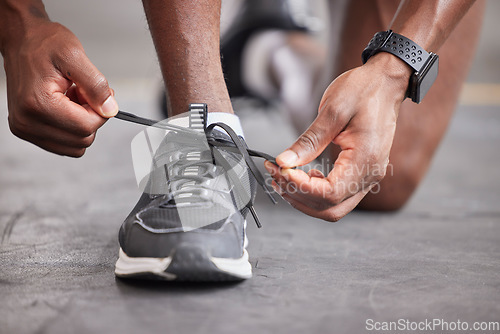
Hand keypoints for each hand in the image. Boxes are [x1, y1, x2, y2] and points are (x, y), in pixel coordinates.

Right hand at [2, 19, 117, 156]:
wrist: (21, 40)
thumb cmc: (44, 43)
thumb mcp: (75, 55)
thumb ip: (96, 85)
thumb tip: (110, 110)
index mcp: (38, 104)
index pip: (87, 127)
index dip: (100, 111)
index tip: (95, 93)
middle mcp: (27, 121)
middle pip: (82, 140)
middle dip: (90, 117)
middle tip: (81, 93)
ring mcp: (25, 128)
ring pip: (75, 146)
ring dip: (81, 124)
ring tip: (71, 98)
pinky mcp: (27, 130)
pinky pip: (64, 144)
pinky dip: (71, 128)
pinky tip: (64, 106)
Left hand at [265, 53, 410, 220]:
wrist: (385, 83)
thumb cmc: (364, 91)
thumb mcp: (333, 110)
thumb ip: (308, 141)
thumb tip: (284, 161)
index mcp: (366, 160)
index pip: (330, 193)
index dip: (301, 187)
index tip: (280, 169)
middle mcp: (370, 174)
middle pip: (331, 209)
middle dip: (298, 196)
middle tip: (275, 174)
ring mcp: (367, 177)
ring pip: (333, 207)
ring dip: (304, 198)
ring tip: (282, 177)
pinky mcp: (361, 174)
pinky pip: (338, 196)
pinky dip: (315, 193)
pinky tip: (302, 176)